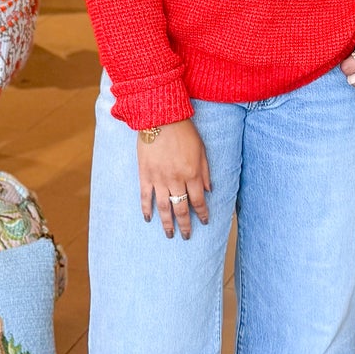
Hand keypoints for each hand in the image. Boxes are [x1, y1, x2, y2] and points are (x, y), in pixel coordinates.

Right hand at [138, 121, 210, 239]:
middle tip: (186, 236)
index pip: (199, 201)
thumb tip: (209, 190)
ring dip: (167, 223)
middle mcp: (176, 180)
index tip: (205, 222)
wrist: (160, 117)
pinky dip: (146, 209)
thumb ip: (205, 171)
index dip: (202, 214)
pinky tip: (148, 219)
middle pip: (182, 208)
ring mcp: (159, 178)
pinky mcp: (145, 174)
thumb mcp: (202, 149)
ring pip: (164, 207)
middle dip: (185, 224)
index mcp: (192, 174)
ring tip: (169, 234)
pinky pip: (145, 196)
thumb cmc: (184, 131)